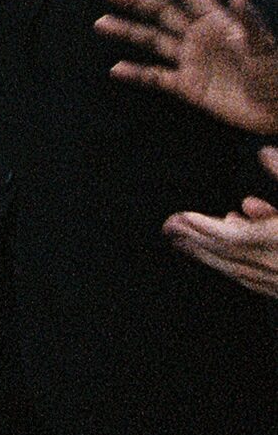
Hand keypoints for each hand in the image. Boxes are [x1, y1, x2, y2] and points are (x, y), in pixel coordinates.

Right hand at [98, 0, 277, 134]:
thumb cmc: (276, 74)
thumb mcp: (265, 46)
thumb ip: (249, 22)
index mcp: (217, 21)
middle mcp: (199, 37)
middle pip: (162, 13)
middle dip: (136, 1)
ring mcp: (192, 61)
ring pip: (153, 41)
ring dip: (128, 31)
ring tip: (102, 23)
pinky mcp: (189, 87)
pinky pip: (156, 78)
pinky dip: (136, 74)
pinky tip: (116, 69)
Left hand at [165, 152, 277, 297]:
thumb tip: (264, 151)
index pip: (233, 236)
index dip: (205, 226)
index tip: (181, 218)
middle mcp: (276, 264)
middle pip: (226, 253)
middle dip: (194, 239)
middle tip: (168, 228)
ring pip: (236, 270)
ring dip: (206, 256)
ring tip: (183, 244)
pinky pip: (250, 282)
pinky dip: (230, 270)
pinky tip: (222, 264)